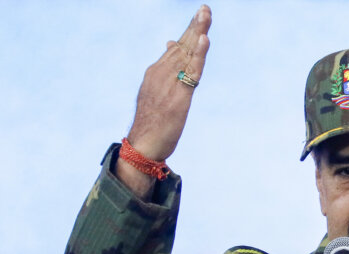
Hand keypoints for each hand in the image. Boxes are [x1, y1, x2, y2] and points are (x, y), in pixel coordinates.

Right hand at [117, 5, 211, 191]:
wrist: (143, 144)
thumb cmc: (151, 122)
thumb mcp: (156, 92)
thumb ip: (165, 70)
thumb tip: (171, 44)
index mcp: (156, 72)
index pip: (176, 47)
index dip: (189, 32)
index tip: (200, 15)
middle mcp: (161, 73)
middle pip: (182, 45)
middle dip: (194, 26)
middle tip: (206, 8)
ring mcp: (170, 83)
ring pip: (187, 54)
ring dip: (197, 33)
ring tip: (205, 15)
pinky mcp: (179, 96)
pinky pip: (191, 72)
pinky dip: (198, 55)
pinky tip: (204, 40)